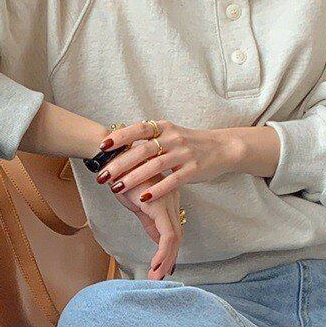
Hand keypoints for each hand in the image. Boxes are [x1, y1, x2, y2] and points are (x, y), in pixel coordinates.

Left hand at [95, 120, 242, 202]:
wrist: (223, 148)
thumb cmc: (190, 144)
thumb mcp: (170, 134)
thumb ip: (149, 139)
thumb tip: (120, 144)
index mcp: (164, 128)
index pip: (138, 129)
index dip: (120, 137)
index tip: (102, 147)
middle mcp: (173, 138)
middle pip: (142, 150)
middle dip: (120, 163)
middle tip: (102, 175)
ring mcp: (184, 154)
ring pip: (154, 165)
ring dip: (134, 178)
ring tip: (116, 188)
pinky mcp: (193, 169)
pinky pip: (172, 180)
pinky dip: (156, 189)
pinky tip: (142, 199)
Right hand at [110, 173, 184, 280]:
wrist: (112, 159)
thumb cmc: (122, 176)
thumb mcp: (137, 204)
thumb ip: (149, 221)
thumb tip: (157, 240)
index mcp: (168, 198)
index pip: (173, 229)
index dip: (170, 250)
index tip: (164, 266)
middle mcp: (172, 200)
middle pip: (177, 236)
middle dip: (169, 260)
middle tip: (160, 277)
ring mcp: (168, 203)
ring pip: (174, 239)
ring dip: (166, 261)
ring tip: (156, 277)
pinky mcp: (159, 207)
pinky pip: (167, 236)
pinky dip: (163, 253)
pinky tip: (155, 265)